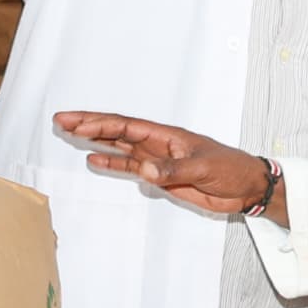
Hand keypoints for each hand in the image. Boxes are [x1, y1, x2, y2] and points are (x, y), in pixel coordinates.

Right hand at [56, 111, 274, 217]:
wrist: (246, 187)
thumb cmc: (230, 169)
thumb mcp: (203, 169)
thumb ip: (172, 171)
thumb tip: (143, 171)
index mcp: (167, 135)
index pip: (126, 126)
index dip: (99, 123)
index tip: (75, 122)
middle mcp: (157, 144)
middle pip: (117, 131)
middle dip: (89, 125)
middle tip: (61, 120)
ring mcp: (157, 160)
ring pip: (119, 146)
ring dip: (96, 141)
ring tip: (69, 135)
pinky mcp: (160, 177)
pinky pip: (130, 167)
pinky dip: (113, 163)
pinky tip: (94, 160)